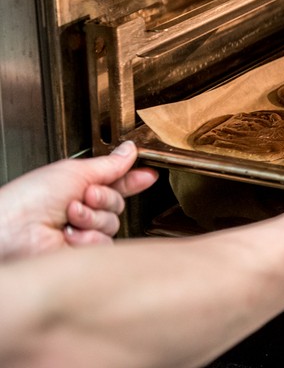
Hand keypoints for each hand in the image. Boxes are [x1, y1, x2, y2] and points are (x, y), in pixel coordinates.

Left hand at [0, 141, 157, 260]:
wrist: (13, 230)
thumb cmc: (30, 198)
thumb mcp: (75, 171)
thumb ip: (110, 164)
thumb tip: (129, 150)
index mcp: (79, 186)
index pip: (116, 182)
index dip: (133, 180)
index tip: (149, 175)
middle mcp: (82, 209)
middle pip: (117, 204)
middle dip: (104, 198)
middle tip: (85, 196)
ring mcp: (82, 232)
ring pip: (112, 224)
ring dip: (92, 218)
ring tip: (70, 216)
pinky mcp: (83, 253)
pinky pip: (104, 243)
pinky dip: (88, 237)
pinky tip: (69, 235)